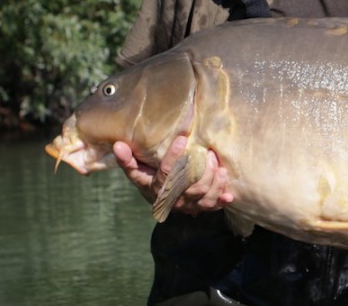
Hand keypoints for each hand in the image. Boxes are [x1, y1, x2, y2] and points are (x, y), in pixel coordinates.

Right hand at [113, 136, 233, 215]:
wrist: (159, 200)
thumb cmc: (148, 180)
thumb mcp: (136, 171)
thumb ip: (127, 160)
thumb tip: (118, 145)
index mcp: (157, 189)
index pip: (166, 173)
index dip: (173, 157)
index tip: (182, 138)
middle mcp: (173, 199)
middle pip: (190, 187)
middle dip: (202, 169)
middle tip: (208, 151)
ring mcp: (188, 206)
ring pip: (203, 196)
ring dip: (214, 181)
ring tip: (218, 164)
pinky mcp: (200, 208)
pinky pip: (212, 206)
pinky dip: (221, 200)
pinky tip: (229, 195)